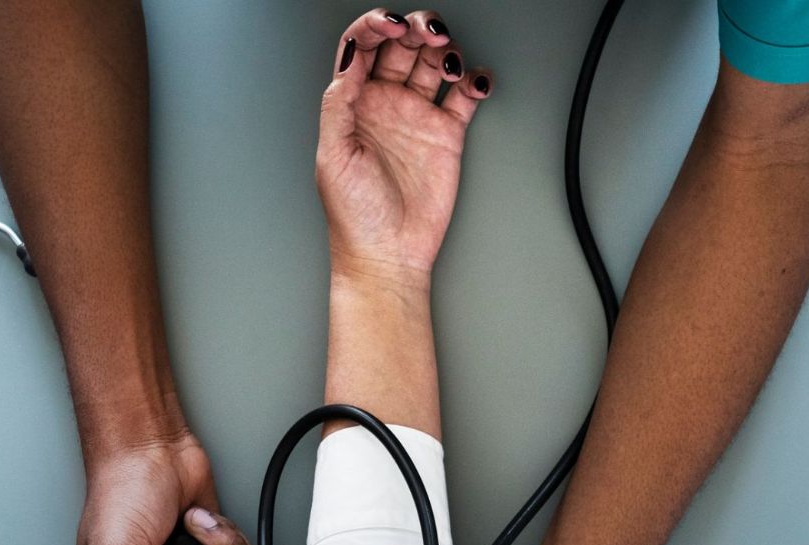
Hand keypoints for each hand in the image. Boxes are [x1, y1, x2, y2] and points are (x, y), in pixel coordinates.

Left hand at [317, 8, 492, 278]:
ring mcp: (417, 118)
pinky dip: (474, 82)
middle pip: (401, 45)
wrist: (388, 256)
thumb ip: (338, 102)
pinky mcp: (446, 137)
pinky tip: (476, 81)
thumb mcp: (332, 155)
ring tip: (448, 60)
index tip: (391, 25)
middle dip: (415, 28)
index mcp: (353, 103)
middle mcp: (386, 104)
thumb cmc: (355, 217)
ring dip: (444, 49)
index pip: (363, 46)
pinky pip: (463, 98)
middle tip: (429, 33)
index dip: (375, 25)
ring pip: (433, 63)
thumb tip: (350, 57)